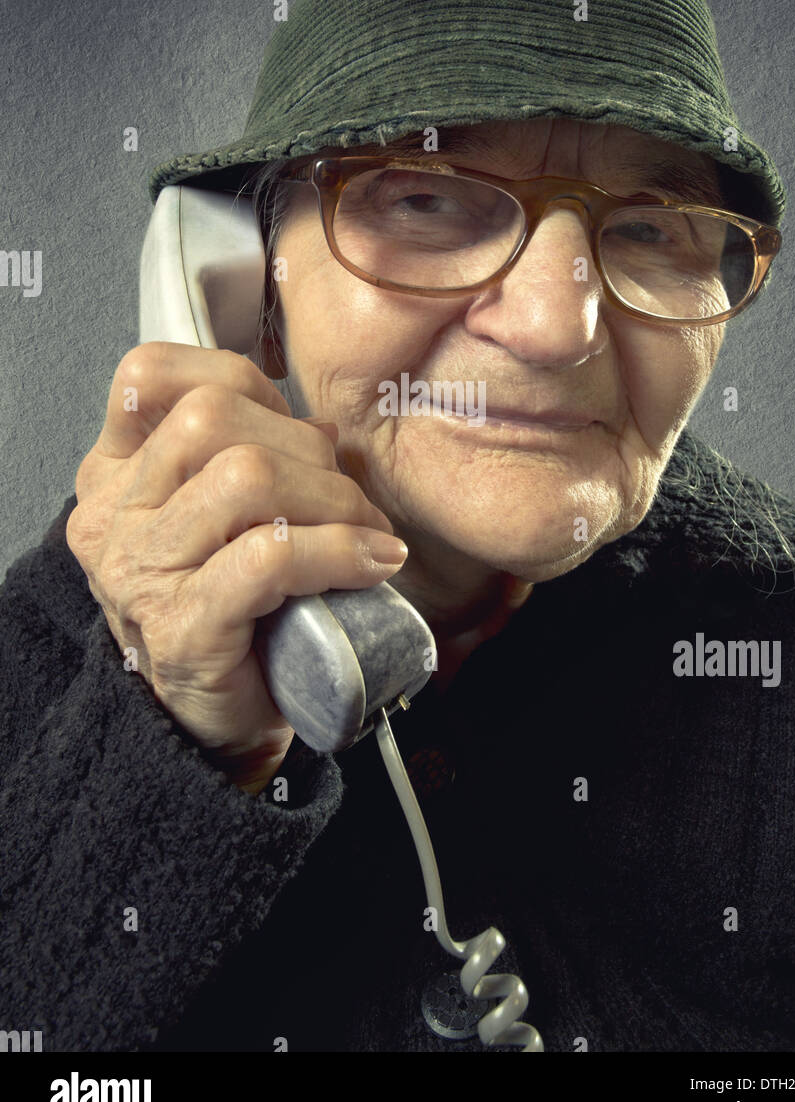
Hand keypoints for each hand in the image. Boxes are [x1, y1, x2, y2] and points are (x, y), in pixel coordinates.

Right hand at [66, 343, 406, 792]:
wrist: (217, 725)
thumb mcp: (225, 516)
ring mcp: (140, 574)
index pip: (154, 376)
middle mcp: (114, 517)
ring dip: (332, 499)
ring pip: (246, 478)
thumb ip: (249, 454)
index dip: (241, 382)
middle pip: (211, 418)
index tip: (293, 428)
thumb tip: (319, 426)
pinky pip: (271, 556)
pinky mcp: (183, 628)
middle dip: (304, 447)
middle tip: (348, 495)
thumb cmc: (234, 612)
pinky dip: (338, 551)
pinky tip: (372, 565)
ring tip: (366, 533)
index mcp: (115, 476)